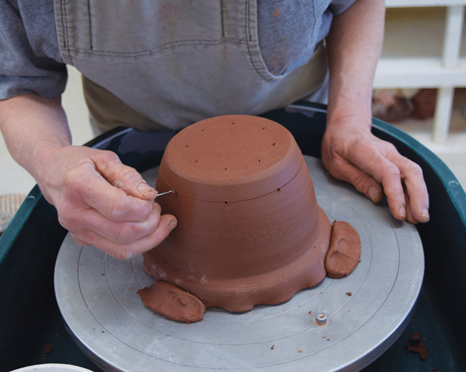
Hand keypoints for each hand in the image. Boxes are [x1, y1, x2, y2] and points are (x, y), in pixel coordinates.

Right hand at [38, 145, 176, 258]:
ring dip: (150, 239)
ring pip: (122, 250)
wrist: (52, 171)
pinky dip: (138, 243)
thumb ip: (129, 176)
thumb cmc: (79, 163)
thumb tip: (149, 195)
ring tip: (159, 221)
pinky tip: (146, 228)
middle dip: (151, 224)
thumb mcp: (105, 158)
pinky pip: (116, 251)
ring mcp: (77, 231)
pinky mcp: (83, 240)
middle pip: (124, 233)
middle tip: (157, 208)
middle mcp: (75, 214)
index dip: (144, 206)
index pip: (119, 208)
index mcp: (79, 186)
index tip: (152, 197)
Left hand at [321, 116, 428, 223]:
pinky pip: (410, 175)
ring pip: (414, 173)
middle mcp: (385, 151)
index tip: (399, 213)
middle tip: (420, 219)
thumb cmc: (337, 146)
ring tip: (419, 218)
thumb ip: (358, 179)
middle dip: (418, 197)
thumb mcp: (337, 165)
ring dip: (420, 196)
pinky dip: (415, 191)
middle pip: (410, 172)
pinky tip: (414, 207)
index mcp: (365, 151)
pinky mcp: (396, 160)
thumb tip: (378, 197)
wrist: (345, 127)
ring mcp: (393, 154)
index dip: (396, 194)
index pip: (388, 173)